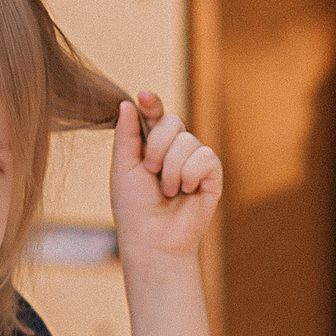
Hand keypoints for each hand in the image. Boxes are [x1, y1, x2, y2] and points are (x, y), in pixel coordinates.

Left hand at [109, 90, 221, 260]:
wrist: (152, 239)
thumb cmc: (134, 208)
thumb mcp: (123, 168)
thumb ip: (126, 135)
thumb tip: (127, 102)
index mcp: (152, 145)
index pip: (155, 115)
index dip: (151, 103)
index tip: (143, 96)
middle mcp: (175, 149)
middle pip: (173, 122)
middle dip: (157, 146)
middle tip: (150, 171)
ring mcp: (195, 161)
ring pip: (189, 141)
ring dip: (172, 169)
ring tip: (167, 191)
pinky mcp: (212, 176)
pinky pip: (206, 157)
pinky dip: (191, 174)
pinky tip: (186, 191)